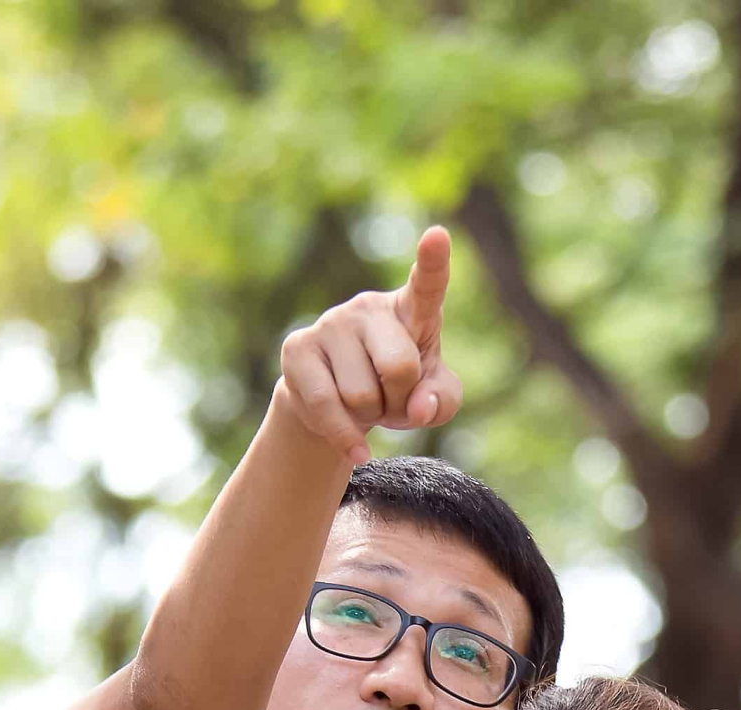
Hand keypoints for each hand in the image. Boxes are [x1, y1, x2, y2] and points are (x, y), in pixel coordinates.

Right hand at [277, 226, 462, 465]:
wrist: (339, 407)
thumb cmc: (397, 391)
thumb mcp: (432, 398)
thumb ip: (443, 400)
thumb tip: (420, 407)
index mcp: (412, 310)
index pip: (427, 283)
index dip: (433, 261)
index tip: (438, 235)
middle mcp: (369, 307)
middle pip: (399, 368)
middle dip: (400, 400)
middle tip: (390, 398)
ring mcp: (331, 323)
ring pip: (362, 396)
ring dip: (369, 417)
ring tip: (364, 404)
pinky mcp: (297, 347)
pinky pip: (326, 406)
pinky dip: (344, 436)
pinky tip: (353, 443)